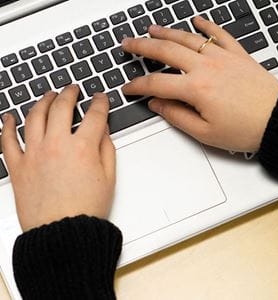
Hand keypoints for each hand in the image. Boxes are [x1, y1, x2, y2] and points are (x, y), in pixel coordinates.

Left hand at [1, 86, 115, 230]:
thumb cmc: (85, 210)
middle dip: (69, 94)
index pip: (94, 115)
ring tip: (47, 96)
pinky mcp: (17, 166)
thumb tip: (102, 132)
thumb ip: (106, 149)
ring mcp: (34, 154)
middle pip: (61, 108)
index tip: (99, 98)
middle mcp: (56, 145)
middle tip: (72, 89)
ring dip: (42, 102)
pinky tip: (9, 118)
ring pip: (34, 117)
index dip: (99, 103)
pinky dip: (7, 126)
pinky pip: (7, 140)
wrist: (61, 232)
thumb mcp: (109, 178)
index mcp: (83, 148)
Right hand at [121, 17, 277, 151]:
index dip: (138, 85)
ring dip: (167, 32)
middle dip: (142, 47)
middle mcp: (207, 68)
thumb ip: (177, 117)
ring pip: (188, 38)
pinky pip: (220, 34)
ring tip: (152, 29)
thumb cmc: (248, 129)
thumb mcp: (206, 133)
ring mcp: (223, 58)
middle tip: (128, 44)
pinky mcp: (239, 55)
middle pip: (166, 51)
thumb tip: (157, 104)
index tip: (129, 88)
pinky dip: (207, 25)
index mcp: (197, 89)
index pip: (156, 82)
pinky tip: (198, 20)